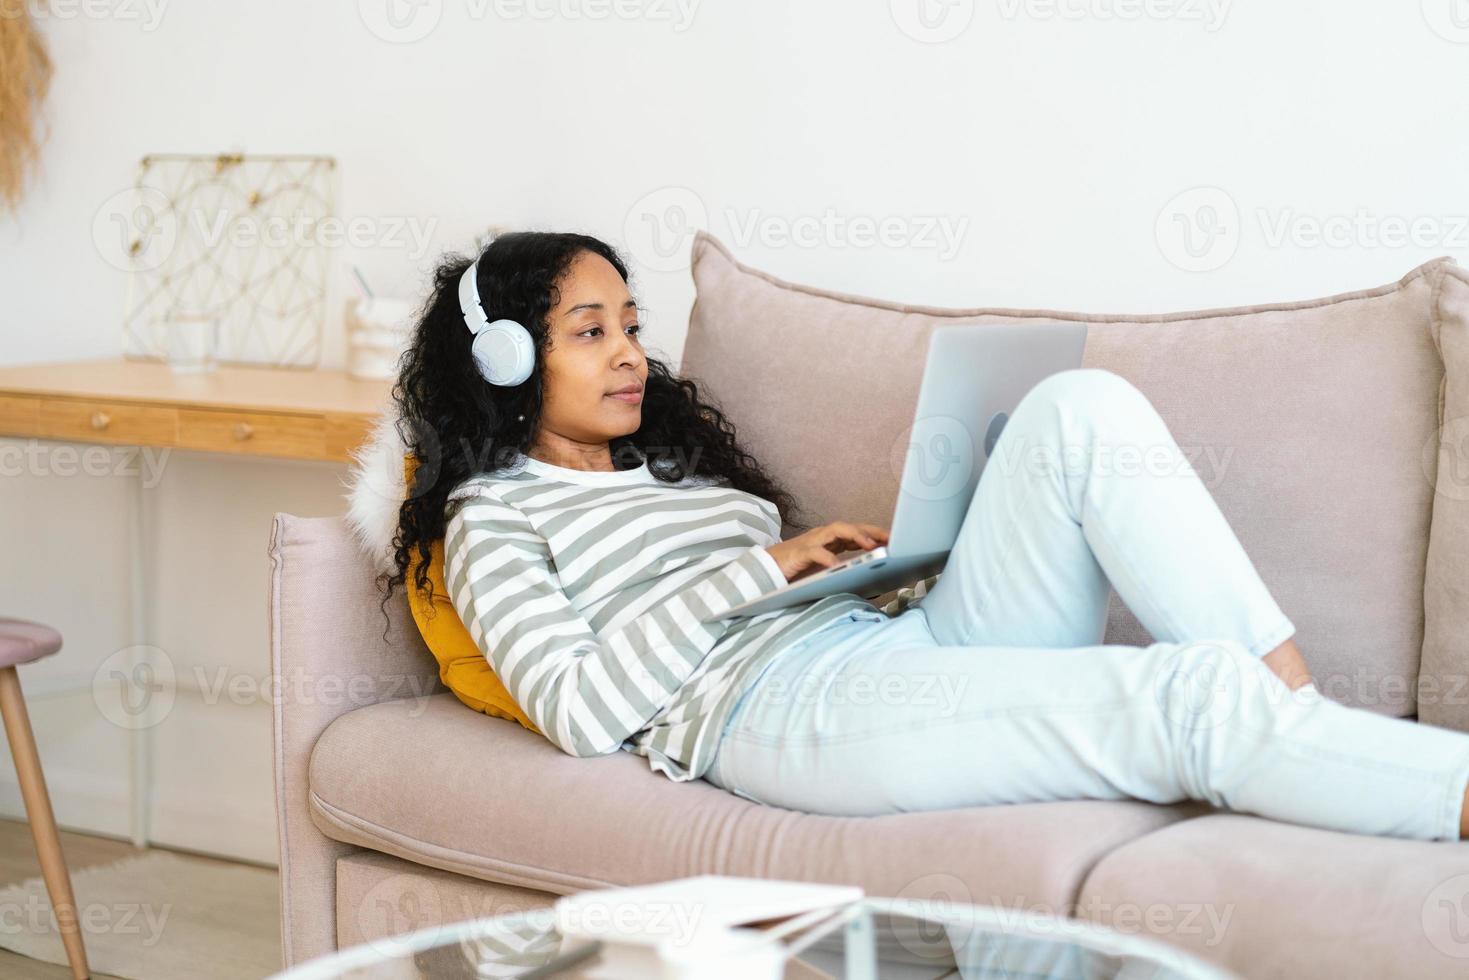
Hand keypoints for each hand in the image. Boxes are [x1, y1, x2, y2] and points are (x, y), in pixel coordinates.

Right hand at [764, 522, 889, 582]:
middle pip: (850, 527)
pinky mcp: (799, 553)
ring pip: (836, 531)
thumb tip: (869, 578)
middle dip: (871, 531)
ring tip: (870, 545)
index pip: (855, 533)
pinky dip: (828, 557)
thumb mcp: (824, 571)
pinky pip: (816, 552)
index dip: (875, 534)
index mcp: (829, 541)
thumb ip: (842, 569)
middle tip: (890, 539)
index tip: (894, 540)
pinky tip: (838, 566)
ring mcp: (810, 542)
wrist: (765, 571)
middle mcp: (822, 537)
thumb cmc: (796, 572)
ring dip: (855, 536)